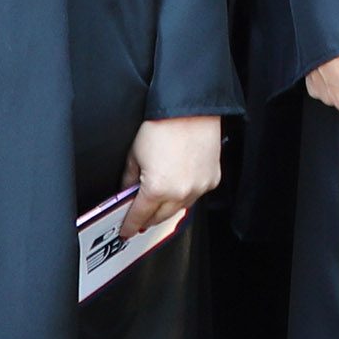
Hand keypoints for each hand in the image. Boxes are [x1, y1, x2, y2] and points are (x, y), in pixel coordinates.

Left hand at [120, 115, 225, 238]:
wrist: (191, 108)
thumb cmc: (164, 124)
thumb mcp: (134, 154)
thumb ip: (129, 179)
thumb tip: (127, 192)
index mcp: (157, 189)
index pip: (139, 217)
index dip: (129, 225)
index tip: (126, 230)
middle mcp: (181, 192)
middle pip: (159, 218)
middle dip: (147, 219)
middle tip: (138, 216)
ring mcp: (199, 187)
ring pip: (178, 209)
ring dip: (166, 208)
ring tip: (157, 201)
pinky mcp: (212, 179)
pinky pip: (195, 195)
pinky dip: (184, 195)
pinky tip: (176, 187)